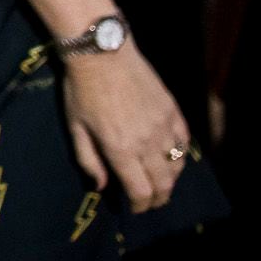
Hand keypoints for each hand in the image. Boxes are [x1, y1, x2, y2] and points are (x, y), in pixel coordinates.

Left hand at [58, 45, 192, 212]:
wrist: (102, 52)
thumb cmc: (81, 90)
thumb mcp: (76, 128)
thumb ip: (89, 160)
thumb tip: (101, 186)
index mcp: (121, 149)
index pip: (140, 191)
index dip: (140, 206)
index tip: (134, 208)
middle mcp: (147, 142)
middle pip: (163, 184)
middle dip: (158, 198)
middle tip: (150, 201)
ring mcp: (163, 126)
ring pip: (177, 165)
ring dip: (171, 179)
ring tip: (161, 182)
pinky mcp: (172, 110)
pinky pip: (184, 141)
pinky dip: (180, 154)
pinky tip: (172, 157)